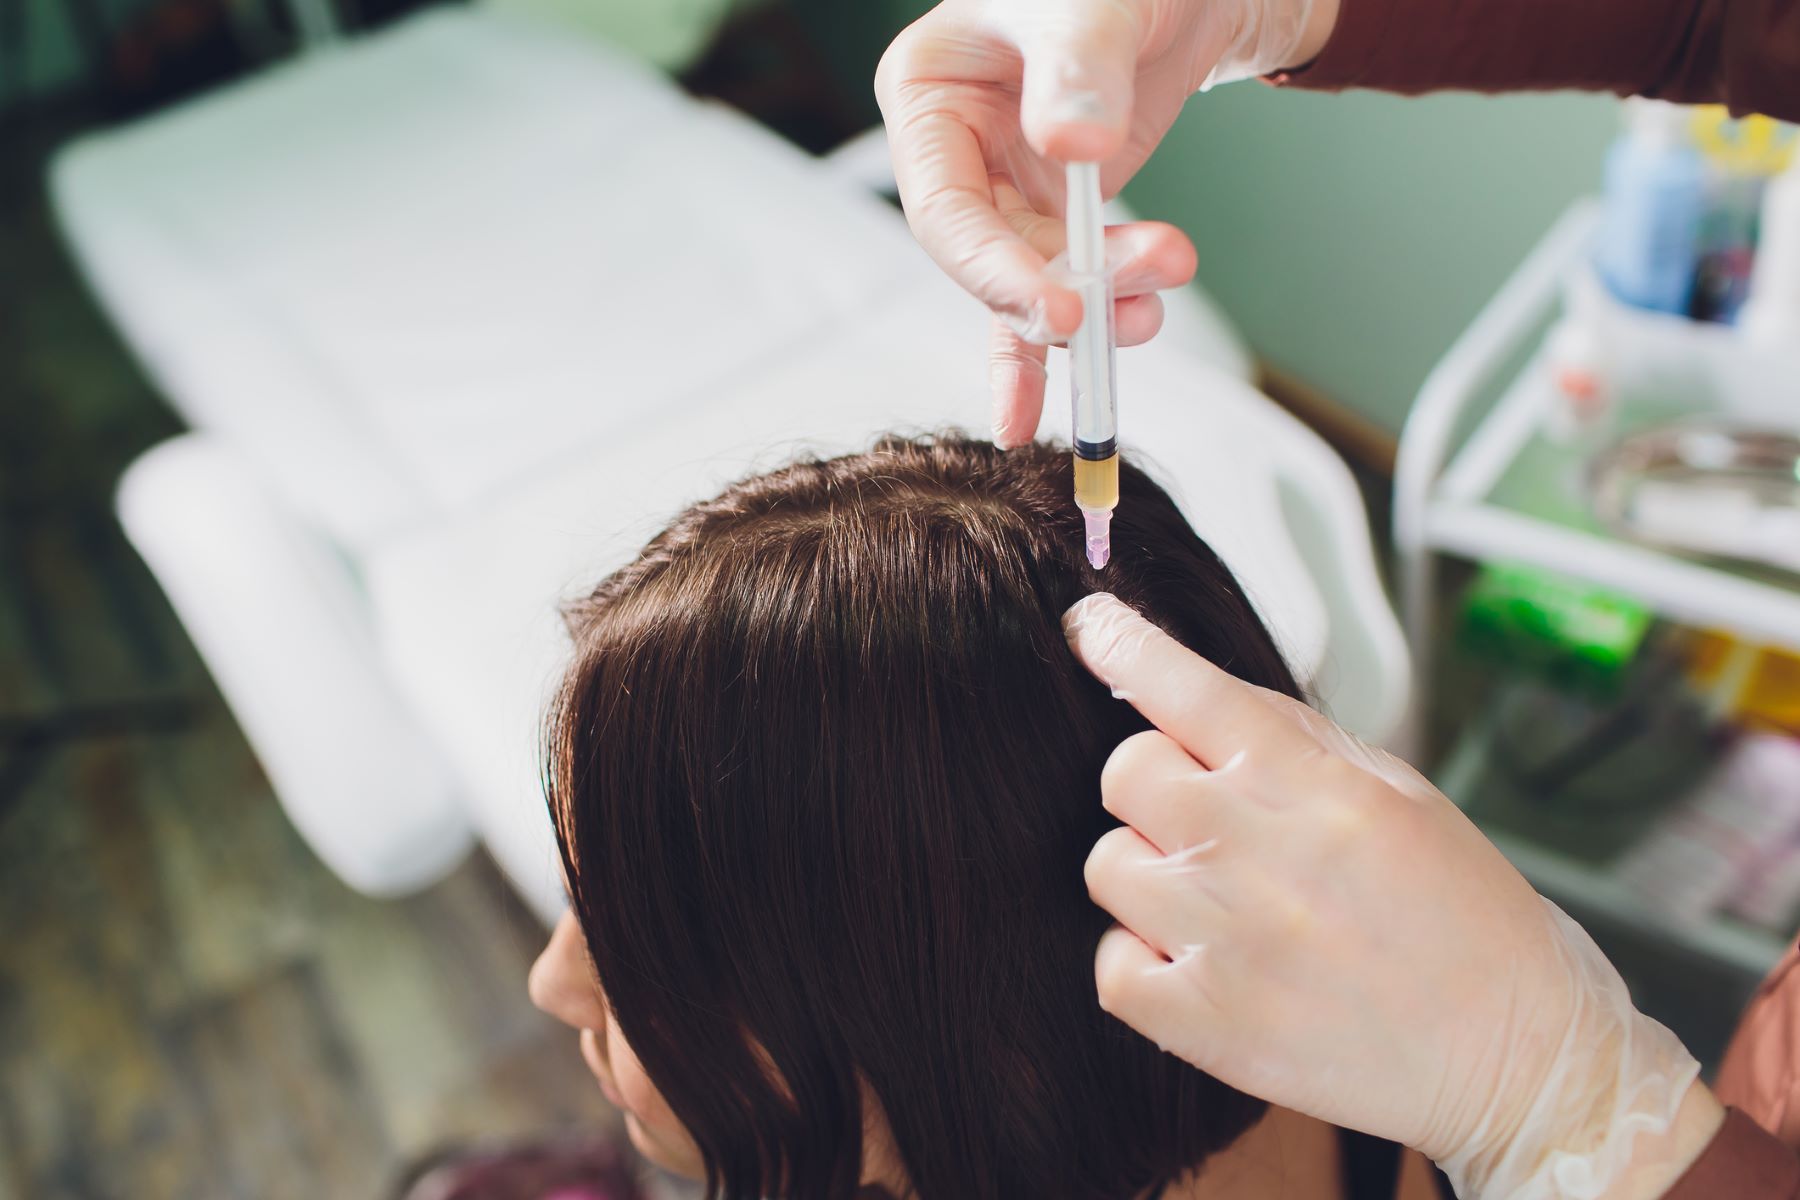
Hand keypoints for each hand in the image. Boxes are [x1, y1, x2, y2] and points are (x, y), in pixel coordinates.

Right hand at [875, 0, 1335, 445]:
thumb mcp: (1092, 0)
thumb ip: (1079, 68)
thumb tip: (1072, 146)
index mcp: (928, 92)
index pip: (944, 210)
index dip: (997, 270)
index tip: (1067, 305)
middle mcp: (956, 152)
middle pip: (988, 258)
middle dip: (1064, 292)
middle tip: (1135, 305)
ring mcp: (1006, 189)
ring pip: (1035, 281)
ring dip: (1101, 304)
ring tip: (1165, 285)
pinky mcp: (1057, 215)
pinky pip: (1049, 293)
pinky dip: (1058, 347)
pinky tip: (1048, 411)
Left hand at [1065, 593, 1721, 1199]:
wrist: (1519, 1059)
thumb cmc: (1470, 920)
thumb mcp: (1403, 794)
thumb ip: (1298, 740)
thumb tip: (1203, 697)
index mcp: (1312, 785)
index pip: (1184, 688)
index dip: (1123, 645)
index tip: (1090, 626)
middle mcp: (1254, 852)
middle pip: (1125, 772)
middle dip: (1156, 783)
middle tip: (1207, 817)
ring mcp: (1221, 940)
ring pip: (1107, 863)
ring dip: (1150, 873)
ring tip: (1219, 902)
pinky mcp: (1204, 1024)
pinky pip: (1110, 966)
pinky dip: (1141, 961)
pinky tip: (1199, 962)